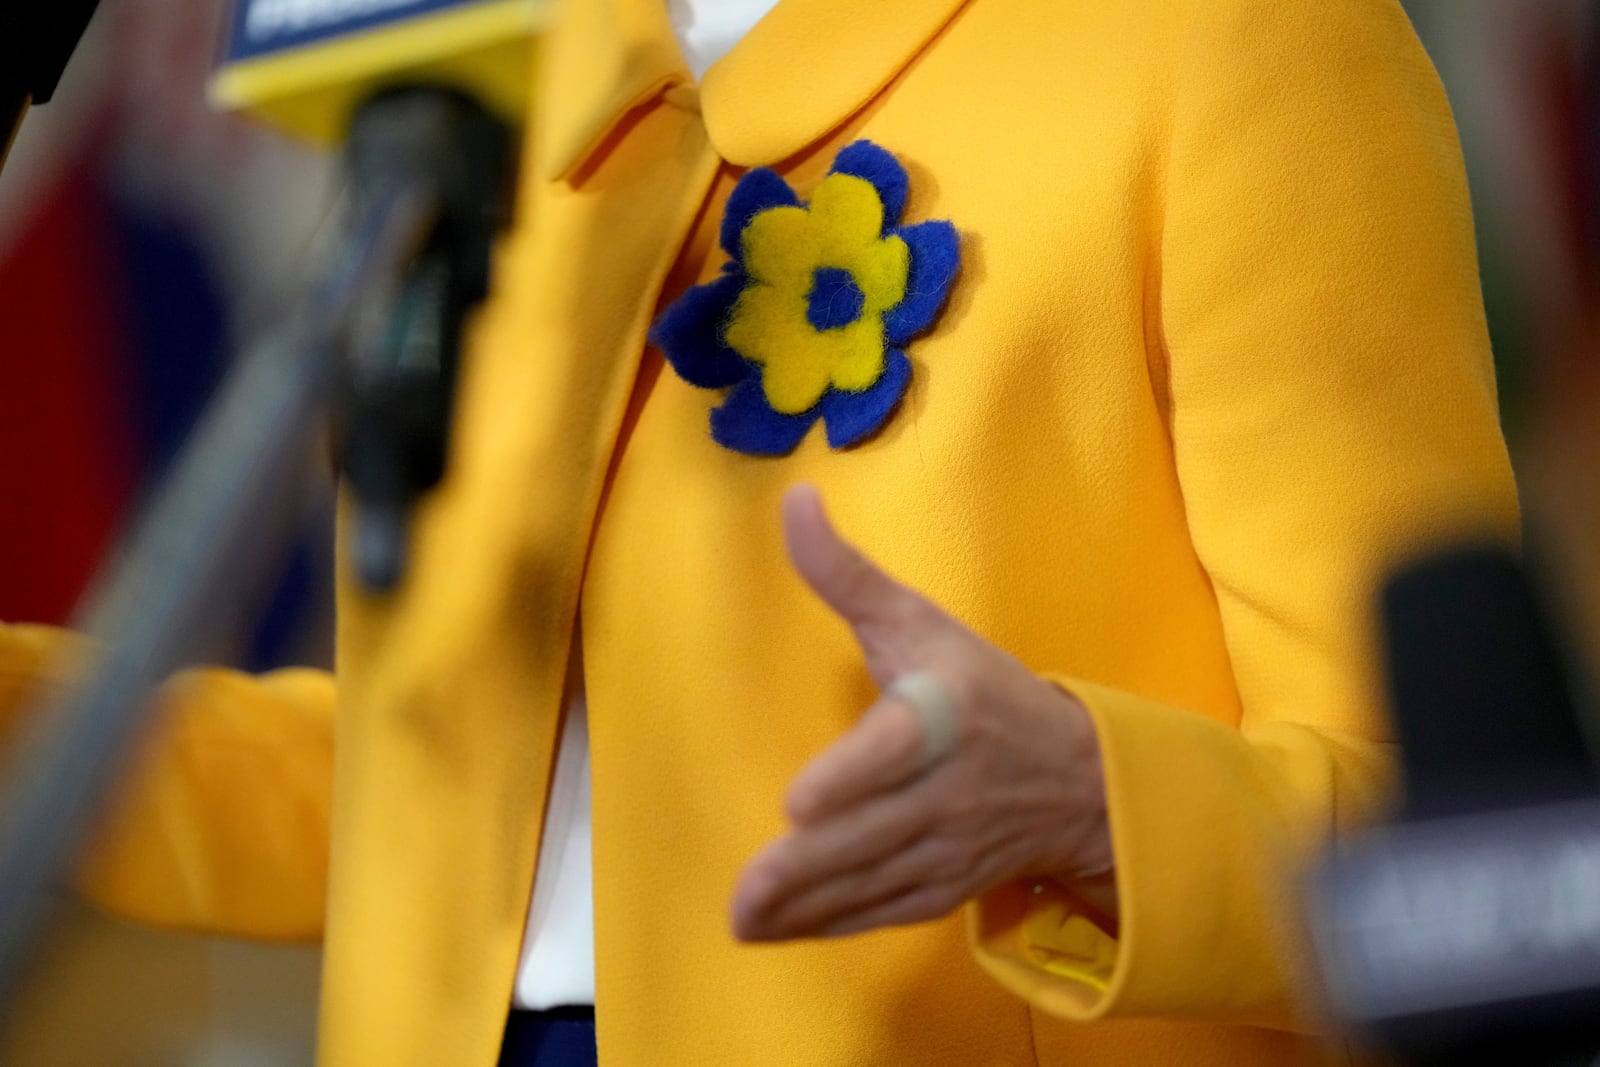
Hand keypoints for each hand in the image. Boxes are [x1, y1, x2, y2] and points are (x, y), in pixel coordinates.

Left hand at [730, 485, 1115, 942]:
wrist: (1077, 777)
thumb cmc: (981, 687)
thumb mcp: (920, 621)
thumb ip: (847, 572)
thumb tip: (793, 500)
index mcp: (946, 713)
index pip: (900, 748)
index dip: (852, 777)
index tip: (800, 802)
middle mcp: (951, 788)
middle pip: (876, 832)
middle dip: (809, 866)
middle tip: (745, 891)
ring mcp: (949, 846)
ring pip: (874, 882)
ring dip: (807, 906)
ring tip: (744, 919)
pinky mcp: (944, 887)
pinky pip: (884, 911)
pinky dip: (832, 925)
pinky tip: (778, 932)